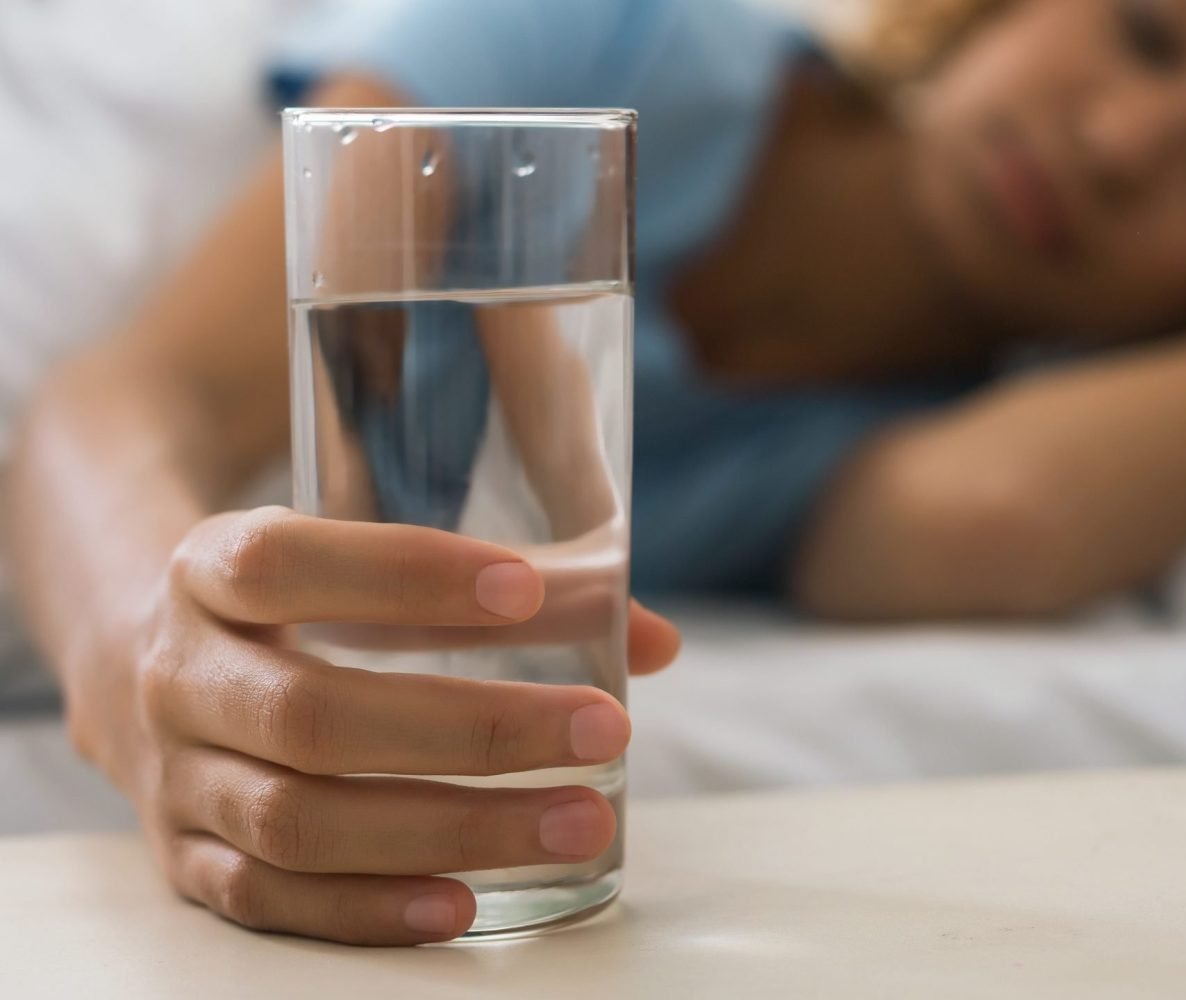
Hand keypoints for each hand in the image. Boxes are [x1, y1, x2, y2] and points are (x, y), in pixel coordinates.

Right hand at [62, 506, 678, 945]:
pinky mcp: (184, 860)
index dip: (403, 575)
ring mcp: (176, 779)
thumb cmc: (294, 597)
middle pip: (314, 715)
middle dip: (473, 730)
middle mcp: (180, 675)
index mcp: (209, 568)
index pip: (287, 564)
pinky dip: (370, 909)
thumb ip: (504, 581)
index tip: (525, 587)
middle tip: (603, 730)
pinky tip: (468, 905)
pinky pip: (270, 899)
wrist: (137, 662)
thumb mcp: (357, 552)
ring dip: (451, 831)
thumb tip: (652, 639)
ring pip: (301, 822)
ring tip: (580, 823)